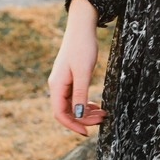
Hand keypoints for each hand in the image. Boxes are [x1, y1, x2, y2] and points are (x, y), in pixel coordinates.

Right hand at [47, 0, 106, 136]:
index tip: (86, 132)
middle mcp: (57, 86)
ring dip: (86, 112)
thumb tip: (77, 115)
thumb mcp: (83, 72)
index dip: (72, 125)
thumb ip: (80, 94)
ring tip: (103, 113)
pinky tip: (96, 106)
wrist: (82, 27)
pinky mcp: (70, 78)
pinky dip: (85, 104)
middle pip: (67, 111)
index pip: (60, 114)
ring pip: (72, 105)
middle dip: (84, 118)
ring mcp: (63, 82)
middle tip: (103, 119)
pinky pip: (75, 97)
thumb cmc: (82, 47)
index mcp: (56, 85)